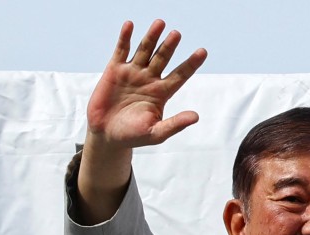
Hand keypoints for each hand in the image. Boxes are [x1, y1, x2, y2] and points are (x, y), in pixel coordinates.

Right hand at [76, 20, 205, 223]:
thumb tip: (196, 117)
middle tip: (177, 34)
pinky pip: (122, 50)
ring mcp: (133, 72)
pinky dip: (125, 38)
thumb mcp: (155, 133)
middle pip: (163, 58)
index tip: (202, 52)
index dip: (191, 63)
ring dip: (152, 37)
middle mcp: (150, 79)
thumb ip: (174, 124)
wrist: (106, 134)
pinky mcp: (115, 69)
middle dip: (169, 46)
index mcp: (162, 92)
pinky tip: (130, 25)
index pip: (180, 75)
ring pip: (145, 50)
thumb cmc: (133, 136)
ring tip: (160, 24)